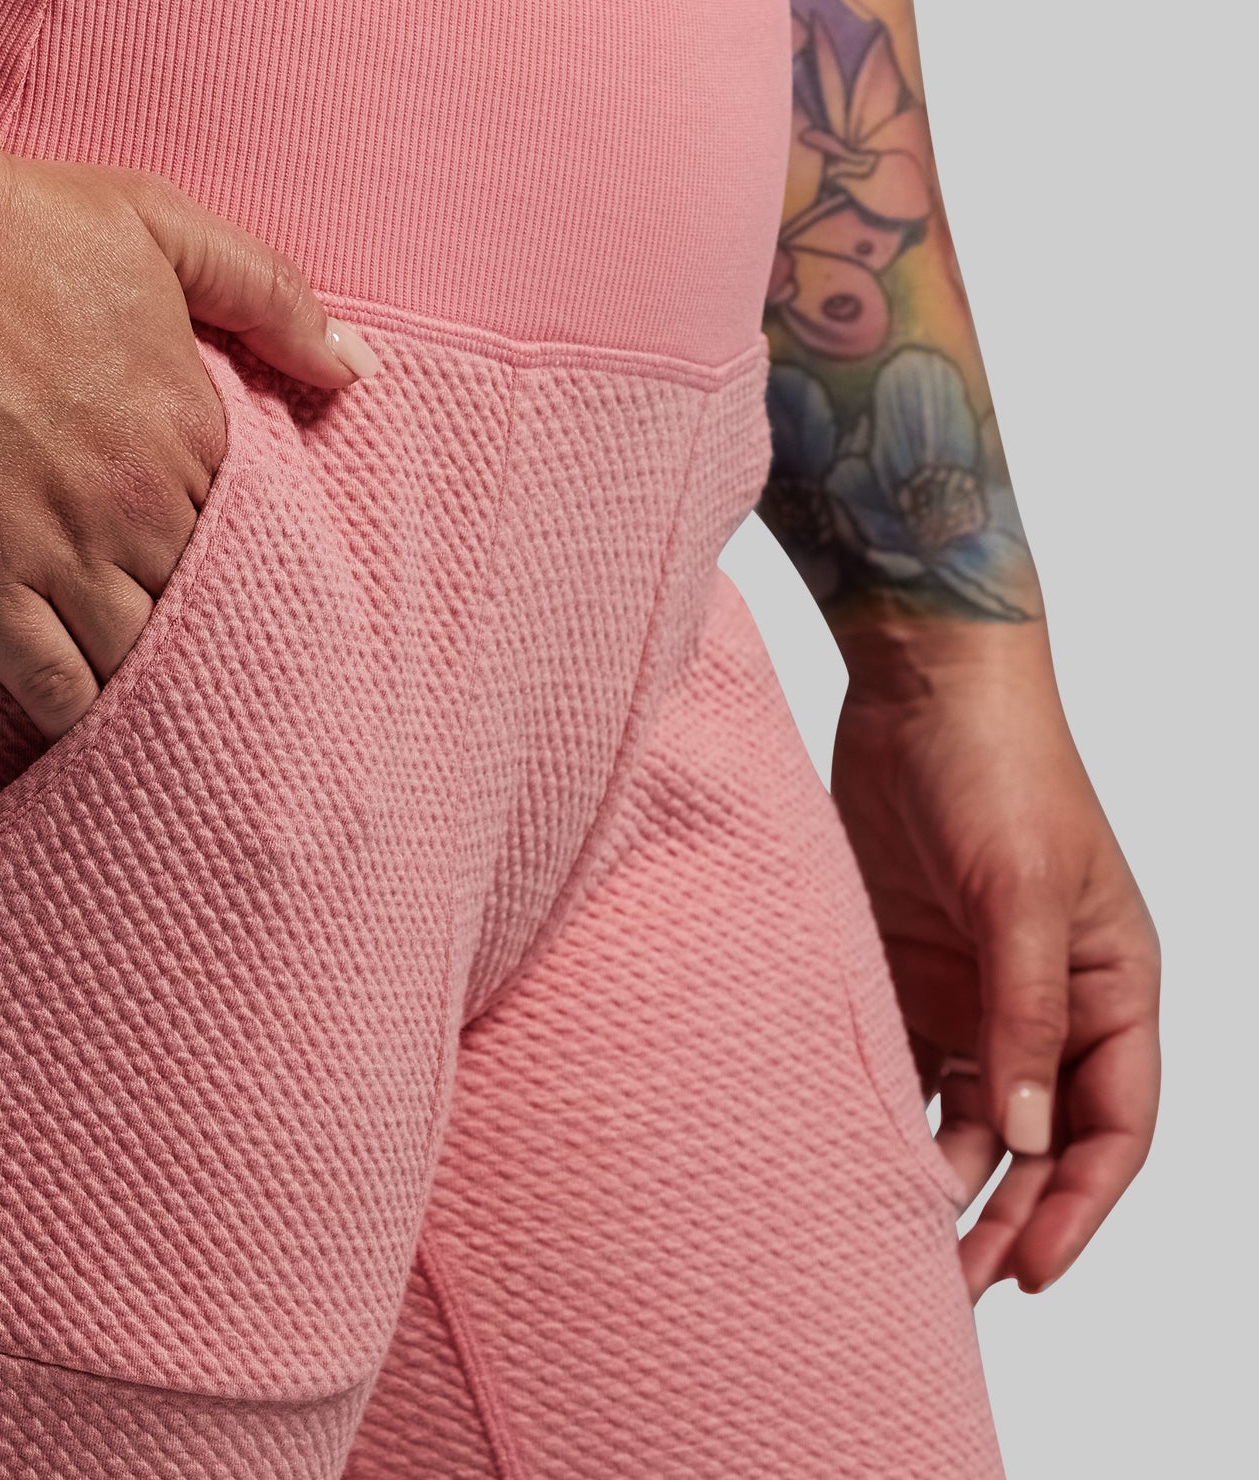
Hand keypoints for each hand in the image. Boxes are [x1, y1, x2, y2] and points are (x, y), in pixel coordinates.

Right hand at [0, 114, 378, 736]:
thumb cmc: (19, 222)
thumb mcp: (168, 228)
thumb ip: (272, 298)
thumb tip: (356, 369)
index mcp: (194, 428)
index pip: (260, 547)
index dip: (256, 581)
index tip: (254, 608)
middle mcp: (140, 502)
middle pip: (209, 618)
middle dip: (216, 652)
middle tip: (226, 692)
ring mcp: (59, 548)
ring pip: (139, 664)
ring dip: (155, 695)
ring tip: (168, 727)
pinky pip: (52, 688)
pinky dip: (77, 721)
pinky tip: (88, 733)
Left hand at [829, 619, 1159, 1298]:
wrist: (922, 682)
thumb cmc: (1002, 768)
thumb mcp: (1021, 893)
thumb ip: (1025, 1017)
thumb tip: (1024, 1141)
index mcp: (1113, 987)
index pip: (1110, 1127)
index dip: (1079, 1207)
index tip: (1034, 1274)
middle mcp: (1048, 998)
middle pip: (1037, 1136)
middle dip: (1007, 1213)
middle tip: (954, 1284)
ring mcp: (974, 982)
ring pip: (968, 1109)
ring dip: (942, 1172)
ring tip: (895, 1239)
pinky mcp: (906, 960)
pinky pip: (902, 1056)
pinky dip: (887, 1108)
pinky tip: (852, 1153)